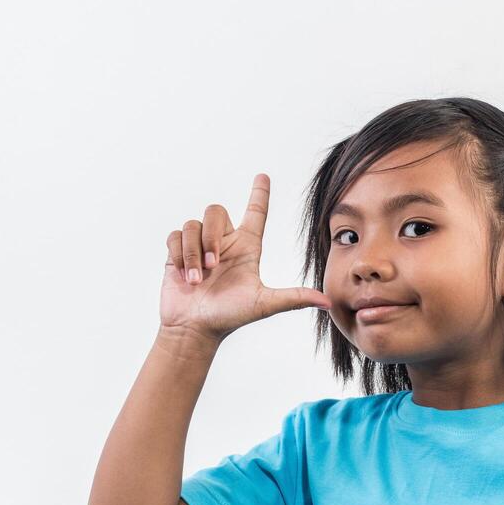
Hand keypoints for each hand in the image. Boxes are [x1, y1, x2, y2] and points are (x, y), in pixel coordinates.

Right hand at [160, 173, 331, 342]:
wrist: (195, 329)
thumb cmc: (229, 316)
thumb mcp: (264, 304)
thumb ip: (294, 298)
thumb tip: (328, 302)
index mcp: (246, 247)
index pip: (255, 212)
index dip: (259, 193)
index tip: (263, 175)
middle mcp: (224, 242)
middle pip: (215, 210)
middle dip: (212, 236)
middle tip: (213, 266)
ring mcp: (199, 246)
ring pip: (193, 225)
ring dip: (193, 253)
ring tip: (198, 279)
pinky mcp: (177, 253)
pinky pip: (175, 235)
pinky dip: (178, 256)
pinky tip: (183, 276)